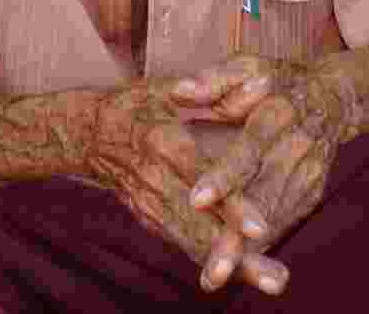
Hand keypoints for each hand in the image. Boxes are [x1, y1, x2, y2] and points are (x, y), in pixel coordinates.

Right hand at [81, 75, 290, 295]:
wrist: (91, 133)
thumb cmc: (140, 103)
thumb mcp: (174, 86)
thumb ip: (220, 89)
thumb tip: (264, 84)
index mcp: (166, 142)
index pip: (201, 178)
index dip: (230, 205)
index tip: (261, 229)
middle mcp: (158, 180)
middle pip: (202, 226)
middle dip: (239, 256)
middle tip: (277, 280)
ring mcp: (152, 206)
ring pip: (195, 243)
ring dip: (234, 267)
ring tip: (272, 283)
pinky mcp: (151, 220)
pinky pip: (185, 243)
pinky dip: (214, 258)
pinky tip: (245, 274)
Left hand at [169, 54, 347, 290]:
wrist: (335, 95)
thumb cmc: (279, 78)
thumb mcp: (249, 66)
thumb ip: (213, 80)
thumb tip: (177, 92)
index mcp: (278, 112)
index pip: (250, 147)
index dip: (225, 175)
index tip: (196, 199)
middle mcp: (298, 146)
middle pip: (266, 193)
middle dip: (239, 233)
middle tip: (212, 268)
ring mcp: (309, 174)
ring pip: (276, 216)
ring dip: (249, 249)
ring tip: (215, 274)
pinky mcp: (311, 192)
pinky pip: (283, 221)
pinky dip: (261, 245)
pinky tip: (236, 265)